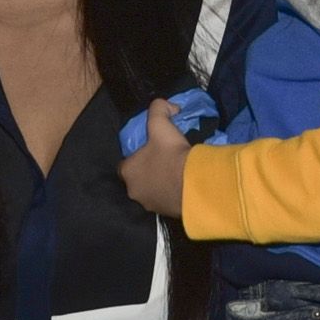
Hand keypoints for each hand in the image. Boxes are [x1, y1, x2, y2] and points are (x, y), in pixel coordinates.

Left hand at [118, 99, 190, 217]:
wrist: (194, 184)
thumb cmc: (171, 154)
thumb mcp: (161, 124)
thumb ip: (158, 108)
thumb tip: (166, 105)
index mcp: (127, 172)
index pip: (124, 163)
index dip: (136, 156)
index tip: (149, 150)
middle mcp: (133, 191)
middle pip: (137, 178)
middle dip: (147, 170)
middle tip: (164, 160)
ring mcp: (149, 205)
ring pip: (150, 190)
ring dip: (159, 183)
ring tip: (175, 172)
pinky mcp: (164, 213)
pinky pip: (164, 200)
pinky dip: (170, 193)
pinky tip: (181, 183)